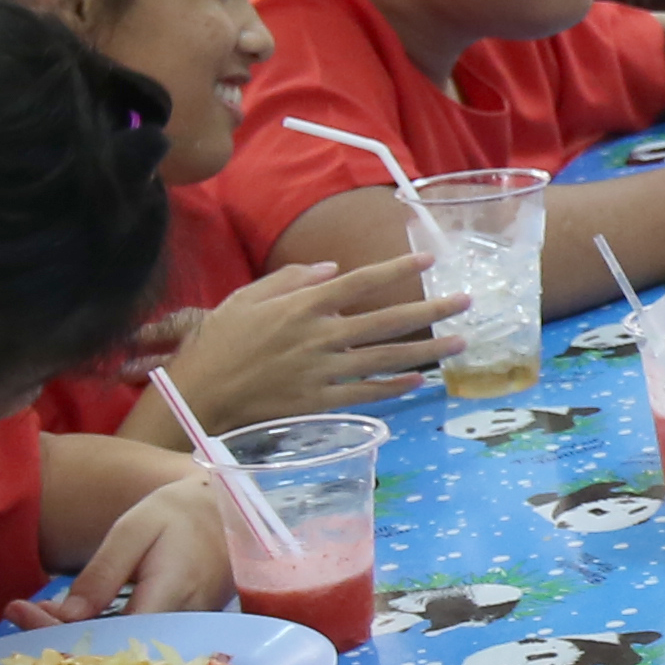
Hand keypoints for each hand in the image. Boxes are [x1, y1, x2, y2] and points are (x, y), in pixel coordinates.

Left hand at [6, 475, 242, 627]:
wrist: (229, 514)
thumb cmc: (182, 514)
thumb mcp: (136, 529)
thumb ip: (104, 574)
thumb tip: (67, 618)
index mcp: (169, 596)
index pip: (109, 635)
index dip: (61, 634)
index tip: (18, 610)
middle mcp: (179, 626)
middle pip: (110, 650)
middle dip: (57, 636)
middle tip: (16, 613)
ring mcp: (182, 635)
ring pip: (119, 649)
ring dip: (73, 635)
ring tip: (33, 614)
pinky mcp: (179, 634)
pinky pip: (132, 642)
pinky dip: (97, 632)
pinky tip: (68, 619)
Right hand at [165, 255, 454, 429]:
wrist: (198, 394)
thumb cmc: (218, 342)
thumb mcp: (246, 298)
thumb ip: (290, 279)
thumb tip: (331, 268)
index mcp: (304, 305)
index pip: (362, 282)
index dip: (399, 270)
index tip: (430, 262)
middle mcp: (320, 335)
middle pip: (387, 320)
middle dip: (432, 311)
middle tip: (467, 303)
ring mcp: (322, 371)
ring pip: (386, 358)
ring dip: (426, 351)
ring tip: (458, 343)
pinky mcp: (319, 402)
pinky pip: (366, 394)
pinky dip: (394, 388)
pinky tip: (418, 381)